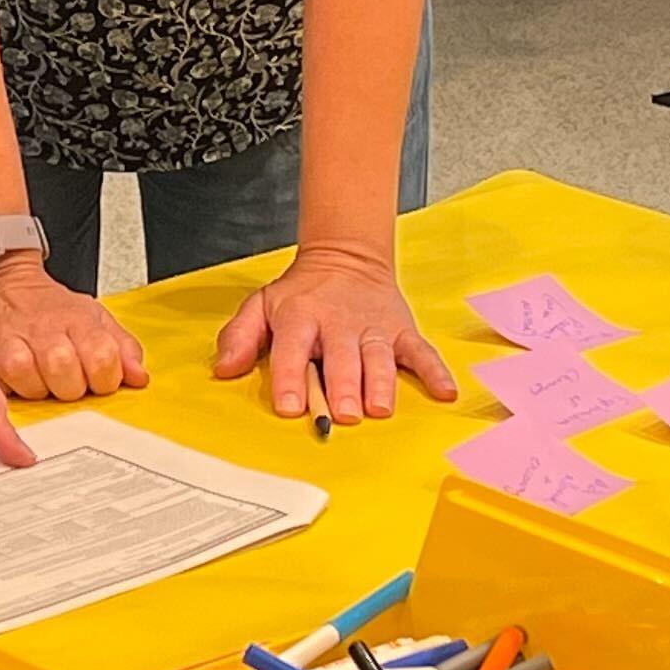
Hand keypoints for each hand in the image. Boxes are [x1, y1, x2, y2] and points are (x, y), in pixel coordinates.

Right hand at [0, 256, 148, 402]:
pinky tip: (3, 385)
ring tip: (35, 383)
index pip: (102, 356)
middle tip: (65, 384)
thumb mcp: (92, 316)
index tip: (98, 382)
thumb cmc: (46, 306)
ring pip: (23, 373)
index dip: (104, 378)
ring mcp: (5, 337)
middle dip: (68, 387)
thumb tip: (139, 376)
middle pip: (62, 367)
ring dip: (32, 388)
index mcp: (75, 320)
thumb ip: (121, 346)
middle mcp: (41, 327)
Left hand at [214, 246, 455, 422]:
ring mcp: (373, 327)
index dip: (288, 377)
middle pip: (340, 356)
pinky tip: (445, 392)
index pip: (291, 348)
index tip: (289, 405)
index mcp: (300, 317)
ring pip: (378, 356)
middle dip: (342, 384)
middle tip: (343, 412)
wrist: (346, 257)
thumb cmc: (301, 294)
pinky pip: (421, 352)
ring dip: (380, 382)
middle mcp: (338, 323)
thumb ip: (239, 336)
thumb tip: (224, 368)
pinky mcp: (401, 330)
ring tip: (379, 408)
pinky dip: (434, 371)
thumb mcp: (261, 305)